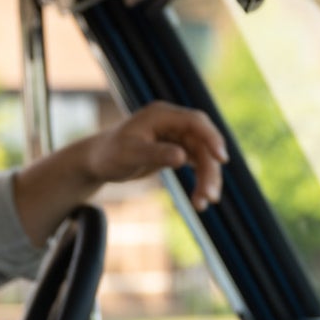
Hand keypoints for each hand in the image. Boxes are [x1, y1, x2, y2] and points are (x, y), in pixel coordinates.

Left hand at [83, 102, 228, 210]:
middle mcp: (172, 122)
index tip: (221, 159)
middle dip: (209, 169)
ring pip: (202, 156)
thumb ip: (156, 154)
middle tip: (210, 197)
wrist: (98, 162)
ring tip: (202, 204)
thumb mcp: (131, 154)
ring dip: (206, 179)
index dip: (212, 138)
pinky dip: (199, 181)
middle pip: (202, 143)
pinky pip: (196, 164)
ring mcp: (176, 136)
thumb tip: (182, 157)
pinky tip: (199, 200)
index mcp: (162, 115)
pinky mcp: (176, 149)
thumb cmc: (110, 154)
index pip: (195, 122)